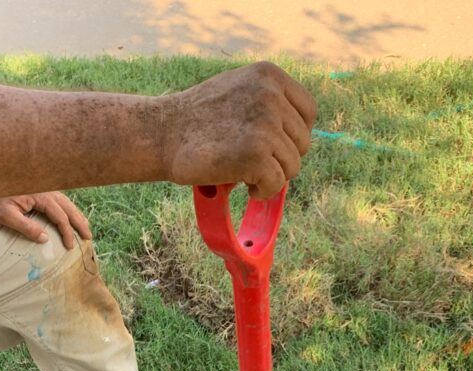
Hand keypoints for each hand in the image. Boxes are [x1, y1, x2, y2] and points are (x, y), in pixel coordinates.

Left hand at [0, 192, 91, 248]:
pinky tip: (68, 213)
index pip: (59, 216)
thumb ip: (26, 227)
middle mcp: (43, 188)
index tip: (70, 246)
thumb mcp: (5, 216)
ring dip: (75, 214)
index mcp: (39, 195)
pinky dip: (66, 207)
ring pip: (64, 201)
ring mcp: (41, 187)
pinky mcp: (36, 187)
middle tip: (89, 236)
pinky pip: (57, 198)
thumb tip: (45, 239)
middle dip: (79, 222)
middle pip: (67, 206)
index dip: (67, 232)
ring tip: (84, 226)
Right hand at [160, 62, 316, 198]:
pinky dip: (263, 191)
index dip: (295, 135)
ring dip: (272, 177)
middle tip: (254, 163)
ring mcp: (265, 125)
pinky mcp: (257, 154)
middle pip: (303, 143)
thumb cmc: (198, 118)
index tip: (276, 146)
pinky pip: (277, 184)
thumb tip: (297, 134)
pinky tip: (246, 185)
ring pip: (293, 166)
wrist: (164, 133)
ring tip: (247, 174)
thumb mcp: (238, 90)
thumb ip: (268, 101)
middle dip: (282, 159)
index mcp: (270, 76)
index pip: (308, 112)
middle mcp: (271, 96)